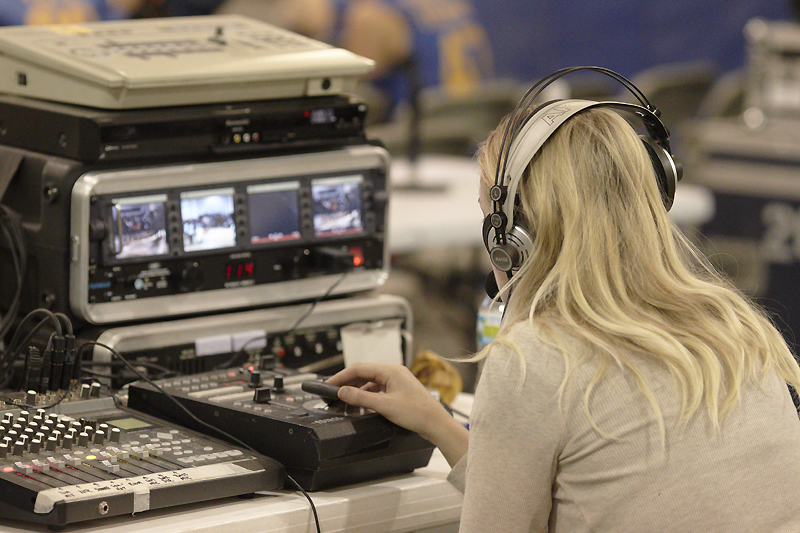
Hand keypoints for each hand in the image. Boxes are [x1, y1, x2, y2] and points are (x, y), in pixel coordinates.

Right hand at [326, 363, 468, 465]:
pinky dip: (367, 393)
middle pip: (364, 373)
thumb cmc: (416, 412)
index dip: (342, 376)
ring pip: (371, 381)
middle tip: (333, 391)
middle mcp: (393, 372)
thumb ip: (361, 398)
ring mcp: (397, 380)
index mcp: (390, 370)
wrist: (436, 423)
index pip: (359, 368)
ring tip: (345, 398)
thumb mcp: (384, 406)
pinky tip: (362, 402)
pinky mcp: (399, 390)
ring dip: (357, 388)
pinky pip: (378, 388)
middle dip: (348, 381)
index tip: (329, 384)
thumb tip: (343, 392)